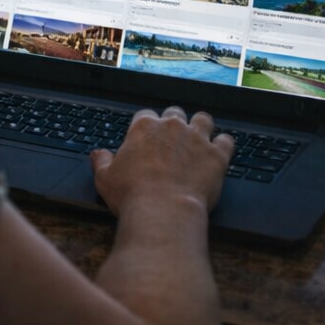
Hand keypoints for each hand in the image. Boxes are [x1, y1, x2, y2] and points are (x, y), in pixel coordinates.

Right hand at [89, 107, 234, 215]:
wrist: (163, 211)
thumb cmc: (132, 195)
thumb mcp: (105, 178)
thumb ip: (102, 162)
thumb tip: (98, 154)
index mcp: (143, 127)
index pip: (145, 115)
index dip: (146, 127)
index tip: (146, 139)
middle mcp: (171, 126)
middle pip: (175, 113)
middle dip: (174, 123)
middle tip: (172, 140)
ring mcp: (197, 138)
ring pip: (203, 119)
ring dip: (201, 126)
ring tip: (200, 137)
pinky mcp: (217, 155)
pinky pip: (226, 141)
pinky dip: (224, 145)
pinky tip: (221, 151)